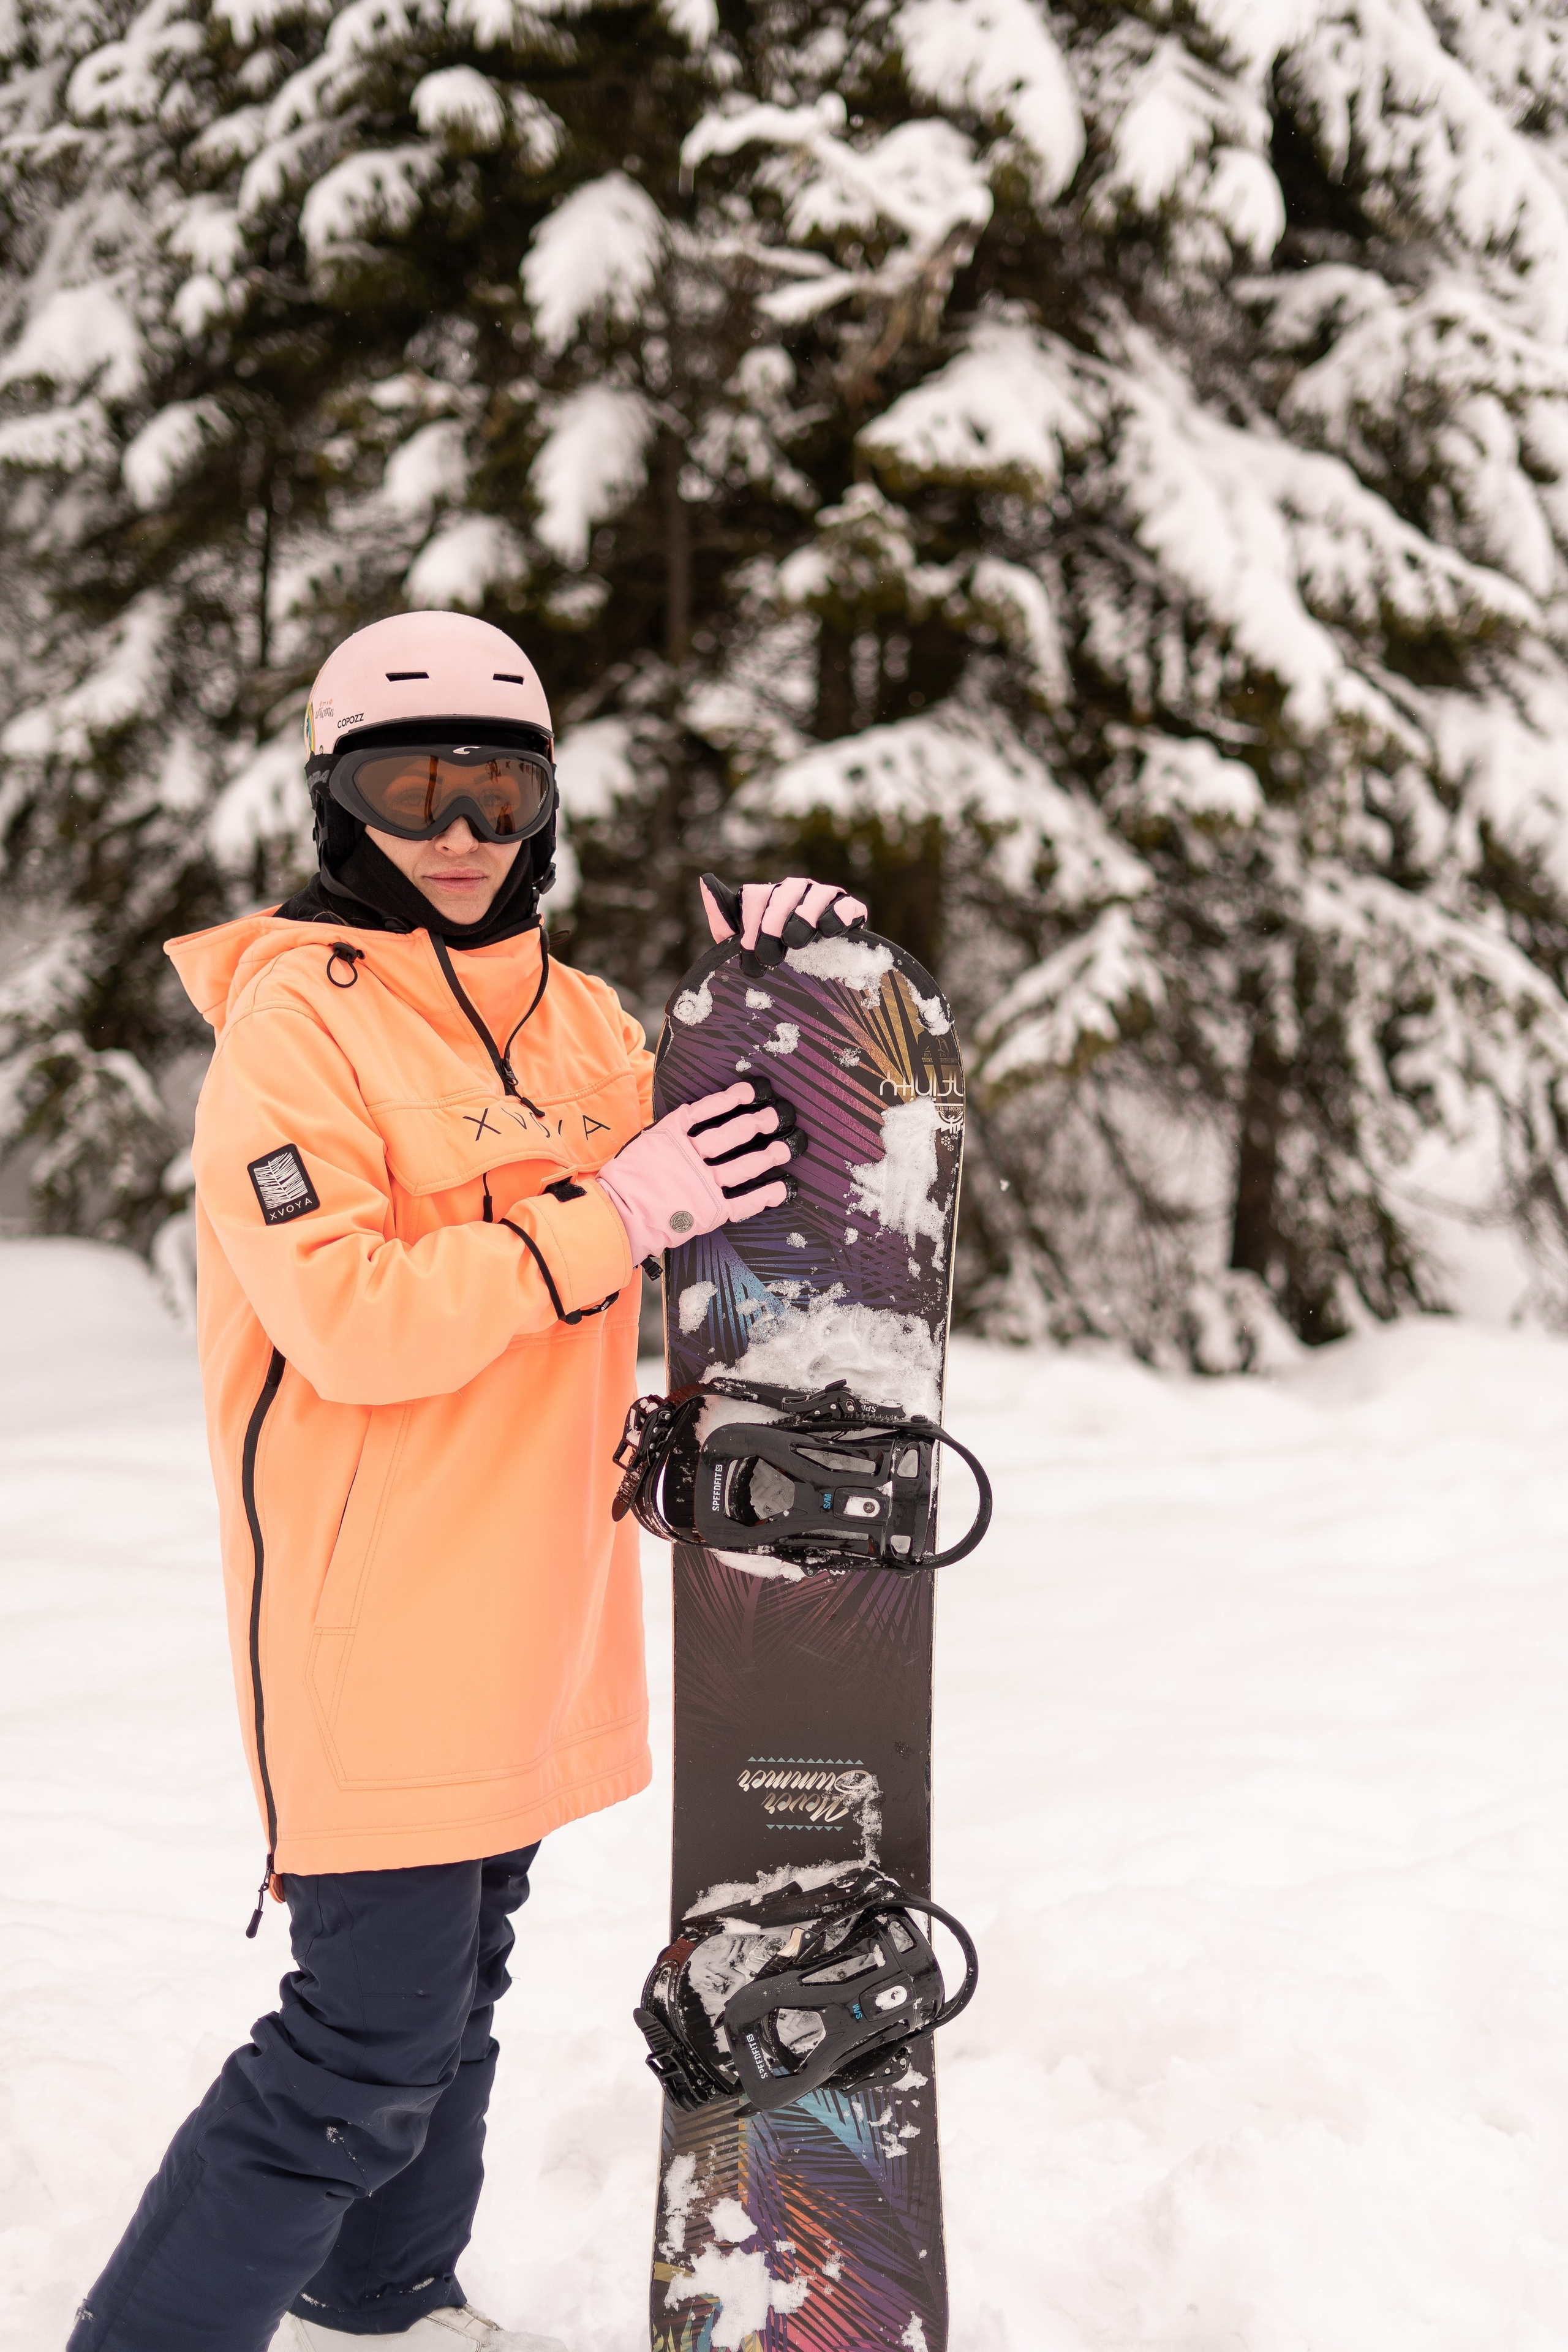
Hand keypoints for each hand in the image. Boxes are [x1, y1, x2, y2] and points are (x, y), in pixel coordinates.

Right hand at [596, 1081, 803, 1262]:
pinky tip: (782, 1188)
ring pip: (742, 1167)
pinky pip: (743, 1203)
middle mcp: (689, 1158)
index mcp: (670, 1136)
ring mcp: (701, 1185)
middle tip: (776, 1115)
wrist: (617, 1217)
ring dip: (768, 1155)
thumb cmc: (625, 1182)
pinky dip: (765, 1196)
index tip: (752, 1091)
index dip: (731, 1099)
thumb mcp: (643, 1145)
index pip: (707, 1111)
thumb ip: (668, 1133)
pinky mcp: (708, 1211)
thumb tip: (693, 1118)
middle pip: (732, 1135)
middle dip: (758, 1122)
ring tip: (787, 1146)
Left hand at [701, 873, 867, 970]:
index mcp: (769, 897)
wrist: (810, 986)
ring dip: (804, 916)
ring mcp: (824, 899)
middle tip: (771, 955)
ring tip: (796, 942)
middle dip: (773, 923)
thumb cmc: (771, 961)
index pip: (756, 896)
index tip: (748, 954)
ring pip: (817, 894)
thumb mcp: (740, 944)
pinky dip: (839, 915)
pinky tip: (828, 931)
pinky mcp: (850, 912)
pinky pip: (848, 906)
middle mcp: (795, 891)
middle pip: (784, 893)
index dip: (750, 925)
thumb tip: (705, 880)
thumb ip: (724, 918)